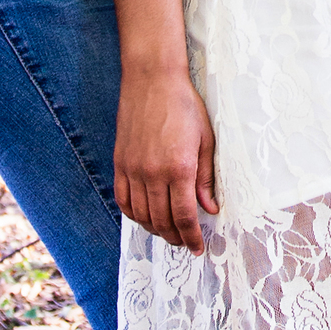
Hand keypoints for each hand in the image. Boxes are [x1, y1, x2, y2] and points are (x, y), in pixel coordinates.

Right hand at [115, 66, 218, 252]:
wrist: (152, 81)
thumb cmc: (184, 106)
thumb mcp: (206, 140)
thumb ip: (206, 178)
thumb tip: (210, 208)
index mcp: (179, 167)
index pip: (184, 215)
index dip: (191, 236)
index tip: (197, 248)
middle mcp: (153, 173)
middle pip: (162, 220)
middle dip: (175, 237)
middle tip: (185, 242)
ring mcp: (133, 170)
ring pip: (142, 214)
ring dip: (156, 229)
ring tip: (168, 233)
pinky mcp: (120, 164)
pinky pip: (123, 200)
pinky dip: (134, 215)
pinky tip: (145, 217)